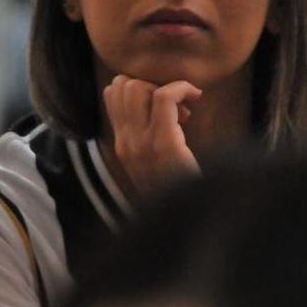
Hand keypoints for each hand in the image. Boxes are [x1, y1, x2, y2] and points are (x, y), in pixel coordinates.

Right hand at [103, 75, 201, 199]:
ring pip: (139, 88)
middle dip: (152, 83)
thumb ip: (152, 138)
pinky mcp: (164, 145)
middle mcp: (126, 143)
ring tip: (186, 107)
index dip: (138, 85)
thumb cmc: (184, 192)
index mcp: (122, 146)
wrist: (192, 223)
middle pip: (123, 86)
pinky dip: (181, 88)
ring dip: (167, 86)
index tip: (163, 103)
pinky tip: (196, 98)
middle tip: (176, 106)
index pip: (111, 94)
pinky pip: (164, 97)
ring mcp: (141, 145)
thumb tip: (165, 106)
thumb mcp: (158, 165)